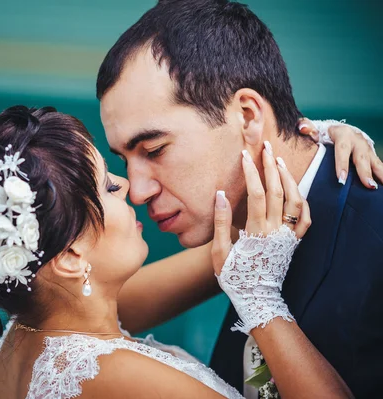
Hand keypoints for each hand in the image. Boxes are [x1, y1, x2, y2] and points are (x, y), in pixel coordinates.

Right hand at [212, 143, 310, 271]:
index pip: (256, 193)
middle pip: (277, 190)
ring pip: (295, 199)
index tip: (244, 156)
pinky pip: (306, 217)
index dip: (251, 172)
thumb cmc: (235, 276)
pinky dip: (302, 199)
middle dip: (270, 166)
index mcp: (256, 231)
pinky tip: (295, 187)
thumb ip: (221, 221)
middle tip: (265, 147)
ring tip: (278, 160)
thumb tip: (220, 194)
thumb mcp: (220, 252)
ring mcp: (288, 235)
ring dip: (287, 177)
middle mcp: (276, 230)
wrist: (257, 297)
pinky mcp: (295, 241)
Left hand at [298, 118, 381, 188]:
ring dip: (379, 174)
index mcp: (343, 134)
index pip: (342, 150)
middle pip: (361, 158)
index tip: (341, 179)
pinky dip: (382, 176)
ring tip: (378, 187)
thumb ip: (307, 127)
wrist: (338, 130)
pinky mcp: (372, 156)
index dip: (342, 164)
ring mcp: (366, 148)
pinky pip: (378, 166)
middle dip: (365, 172)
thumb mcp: (314, 128)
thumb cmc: (323, 133)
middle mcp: (358, 140)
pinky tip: (382, 186)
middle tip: (367, 185)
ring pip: (375, 162)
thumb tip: (303, 128)